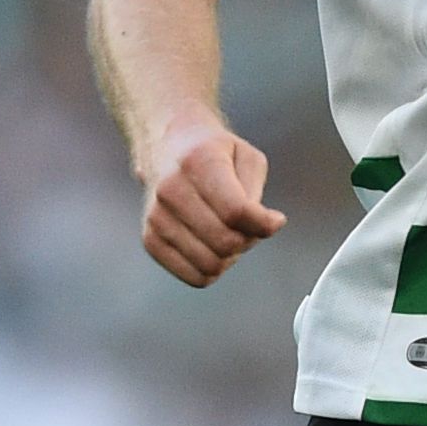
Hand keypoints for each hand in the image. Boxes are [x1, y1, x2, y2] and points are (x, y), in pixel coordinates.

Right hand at [134, 112, 284, 288]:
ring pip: (211, 265)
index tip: (276, 219)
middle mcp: (170, 189)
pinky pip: (196, 277)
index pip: (236, 212)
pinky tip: (214, 247)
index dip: (263, 224)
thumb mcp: (246, 157)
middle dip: (248, 240)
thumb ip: (256, 193)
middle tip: (250, 227)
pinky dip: (214, 269)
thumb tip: (268, 227)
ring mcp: (156, 217)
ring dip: (231, 256)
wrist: (166, 148)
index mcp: (198, 162)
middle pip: (225, 242)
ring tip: (230, 235)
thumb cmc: (216, 155)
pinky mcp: (150, 240)